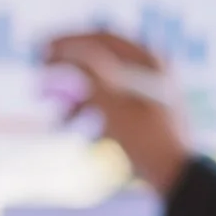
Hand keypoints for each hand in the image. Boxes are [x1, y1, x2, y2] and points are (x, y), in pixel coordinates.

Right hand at [45, 30, 192, 195]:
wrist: (177, 178)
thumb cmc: (149, 139)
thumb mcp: (113, 102)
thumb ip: (87, 72)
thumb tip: (60, 48)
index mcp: (150, 59)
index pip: (100, 37)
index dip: (66, 41)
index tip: (39, 49)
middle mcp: (150, 70)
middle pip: (98, 60)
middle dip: (66, 71)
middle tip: (39, 76)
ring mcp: (146, 92)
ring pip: (99, 85)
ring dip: (73, 95)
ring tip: (54, 113)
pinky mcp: (140, 115)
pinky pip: (107, 105)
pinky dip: (86, 112)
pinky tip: (71, 126)